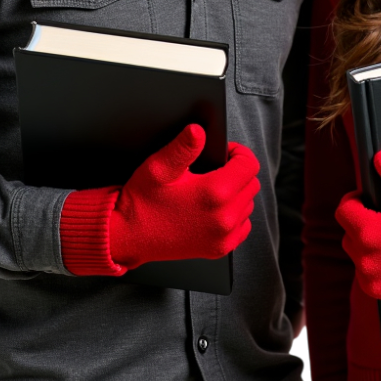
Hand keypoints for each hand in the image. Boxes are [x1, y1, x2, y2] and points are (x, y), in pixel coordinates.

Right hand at [109, 124, 260, 269]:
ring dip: (237, 194)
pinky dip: (234, 215)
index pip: (249, 164)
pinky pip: (243, 226)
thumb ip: (183, 147)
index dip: (238, 152)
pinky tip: (214, 209)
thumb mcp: (159, 167)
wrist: (128, 236)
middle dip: (238, 172)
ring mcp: (224, 236)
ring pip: (248, 204)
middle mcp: (224, 217)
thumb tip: (198, 131)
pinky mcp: (220, 249)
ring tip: (211, 190)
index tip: (225, 152)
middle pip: (252, 183)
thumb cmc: (142, 201)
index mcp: (214, 193)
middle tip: (215, 170)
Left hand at [335, 150, 380, 299]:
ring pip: (354, 249)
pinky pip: (362, 269)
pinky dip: (372, 260)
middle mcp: (365, 259)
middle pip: (347, 229)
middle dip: (362, 220)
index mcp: (370, 233)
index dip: (356, 200)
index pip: (343, 209)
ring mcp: (370, 278)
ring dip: (366, 240)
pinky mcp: (376, 291)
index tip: (374, 201)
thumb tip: (378, 159)